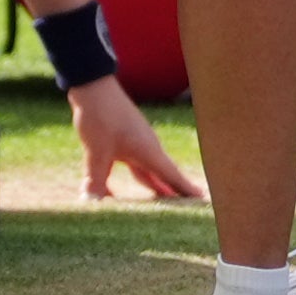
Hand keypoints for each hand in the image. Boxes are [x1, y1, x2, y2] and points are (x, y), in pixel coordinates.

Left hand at [68, 77, 203, 198]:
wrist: (92, 85)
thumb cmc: (101, 116)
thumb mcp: (97, 151)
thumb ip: (97, 179)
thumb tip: (93, 203)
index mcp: (148, 151)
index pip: (172, 176)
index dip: (186, 190)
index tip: (203, 201)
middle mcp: (146, 148)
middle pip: (164, 175)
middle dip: (174, 192)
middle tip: (187, 209)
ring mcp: (136, 143)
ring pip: (149, 170)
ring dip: (155, 186)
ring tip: (165, 201)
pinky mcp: (123, 140)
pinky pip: (134, 165)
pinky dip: (136, 176)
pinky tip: (124, 190)